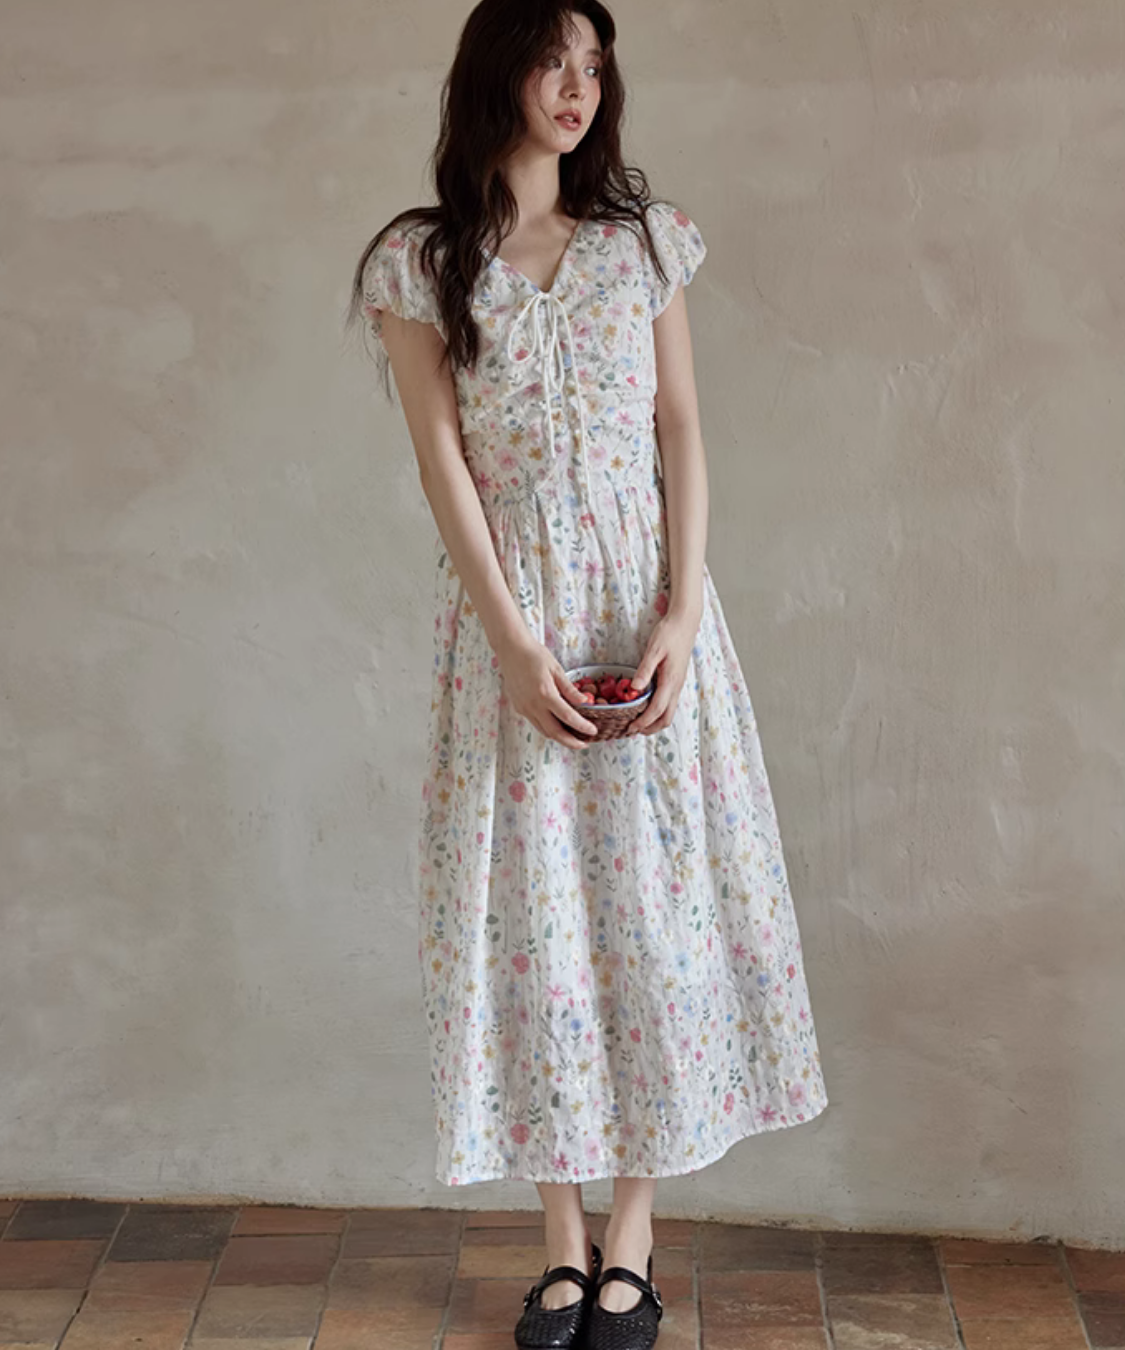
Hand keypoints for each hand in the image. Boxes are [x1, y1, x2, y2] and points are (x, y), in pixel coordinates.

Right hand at [495, 633, 598, 748]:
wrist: (510, 649)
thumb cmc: (534, 655)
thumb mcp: (556, 669)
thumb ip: (569, 689)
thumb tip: (584, 701)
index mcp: (545, 694)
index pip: (567, 717)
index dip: (582, 727)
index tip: (593, 731)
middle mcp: (533, 705)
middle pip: (554, 732)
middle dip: (571, 742)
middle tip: (584, 744)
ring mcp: (524, 708)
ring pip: (543, 731)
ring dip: (559, 737)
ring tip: (573, 737)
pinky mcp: (519, 707)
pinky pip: (536, 723)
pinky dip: (548, 727)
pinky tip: (557, 724)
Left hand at [626, 605, 701, 735]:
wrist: (686, 622)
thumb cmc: (669, 633)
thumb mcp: (654, 650)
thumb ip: (645, 670)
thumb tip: (634, 689)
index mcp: (671, 681)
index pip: (657, 710)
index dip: (643, 722)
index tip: (630, 728)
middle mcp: (677, 686)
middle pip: (666, 718)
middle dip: (650, 728)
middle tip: (632, 730)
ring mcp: (678, 684)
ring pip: (669, 712)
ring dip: (654, 721)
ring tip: (637, 722)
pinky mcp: (677, 680)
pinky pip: (669, 702)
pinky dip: (658, 711)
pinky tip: (645, 705)